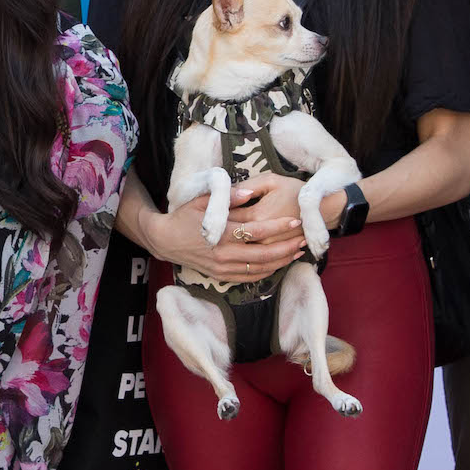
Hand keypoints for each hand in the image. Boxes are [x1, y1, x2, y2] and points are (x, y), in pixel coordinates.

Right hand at [155, 181, 303, 285]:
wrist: (165, 240)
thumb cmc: (184, 217)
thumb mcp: (202, 201)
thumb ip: (227, 197)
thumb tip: (249, 192)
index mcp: (221, 233)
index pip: (257, 231)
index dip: (278, 227)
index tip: (295, 221)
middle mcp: (224, 253)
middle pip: (263, 254)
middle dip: (286, 248)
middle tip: (303, 240)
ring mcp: (222, 267)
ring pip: (258, 268)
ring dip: (280, 262)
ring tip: (297, 252)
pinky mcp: (220, 276)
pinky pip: (248, 278)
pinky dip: (266, 273)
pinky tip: (278, 265)